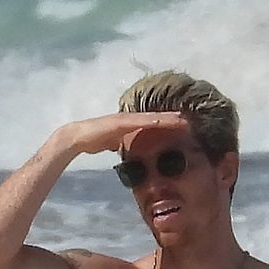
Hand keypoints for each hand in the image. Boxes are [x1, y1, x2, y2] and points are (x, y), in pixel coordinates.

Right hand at [58, 111, 189, 156]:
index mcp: (129, 125)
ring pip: (152, 117)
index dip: (167, 123)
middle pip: (155, 117)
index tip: (182, 125)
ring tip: (184, 119)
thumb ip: (120, 144)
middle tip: (191, 118)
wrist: (77, 137)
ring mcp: (126, 119)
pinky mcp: (122, 122)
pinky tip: (165, 120)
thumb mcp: (111, 143)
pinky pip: (141, 121)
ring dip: (168, 118)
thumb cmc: (93, 140)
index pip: (152, 123)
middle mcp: (130, 119)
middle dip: (173, 118)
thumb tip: (126, 151)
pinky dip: (154, 121)